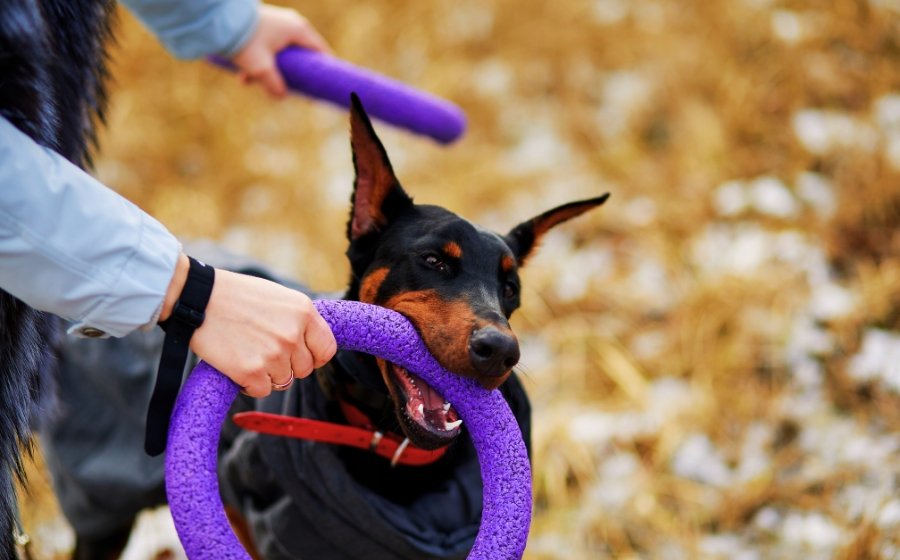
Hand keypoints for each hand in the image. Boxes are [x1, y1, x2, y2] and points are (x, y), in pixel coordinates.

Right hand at [161, 254, 337, 397]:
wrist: (197, 298)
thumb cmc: (235, 295)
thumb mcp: (278, 297)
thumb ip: (298, 319)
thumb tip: (310, 343)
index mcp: (303, 311)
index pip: (327, 349)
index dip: (315, 357)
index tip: (304, 358)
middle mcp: (293, 334)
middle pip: (304, 369)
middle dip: (287, 366)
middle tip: (265, 352)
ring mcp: (274, 354)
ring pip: (283, 381)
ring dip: (268, 374)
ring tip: (248, 353)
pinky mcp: (251, 372)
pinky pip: (262, 390)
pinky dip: (250, 384)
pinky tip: (238, 366)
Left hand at [230, 4, 330, 96]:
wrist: (217, 18)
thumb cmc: (246, 40)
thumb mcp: (261, 68)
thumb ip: (274, 85)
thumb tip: (281, 96)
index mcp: (299, 30)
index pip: (321, 51)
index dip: (323, 70)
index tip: (321, 86)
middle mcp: (291, 23)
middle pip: (301, 54)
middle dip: (293, 74)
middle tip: (291, 89)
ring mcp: (277, 22)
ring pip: (281, 53)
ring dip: (271, 70)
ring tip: (255, 82)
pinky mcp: (262, 25)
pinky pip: (268, 47)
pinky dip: (260, 61)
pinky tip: (243, 76)